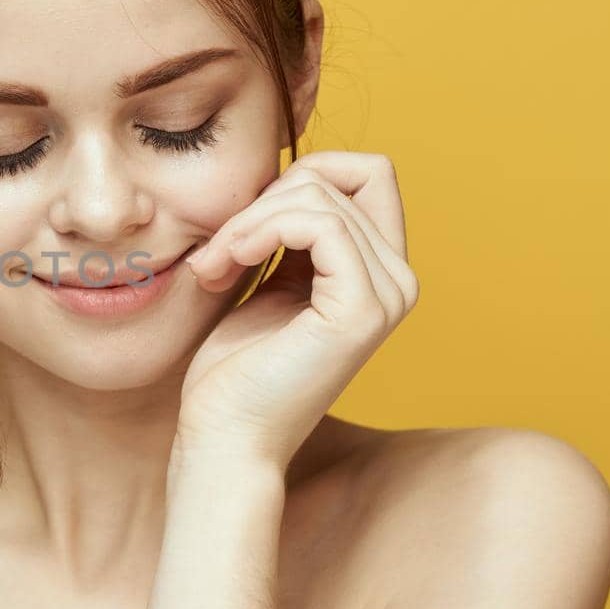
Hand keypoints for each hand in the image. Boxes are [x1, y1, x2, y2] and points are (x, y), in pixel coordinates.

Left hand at [174, 151, 417, 469]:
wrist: (224, 437)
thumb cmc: (234, 370)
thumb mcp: (265, 279)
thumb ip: (288, 233)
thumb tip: (289, 173)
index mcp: (379, 270)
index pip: (366, 171)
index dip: (298, 177)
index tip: (242, 225)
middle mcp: (397, 280)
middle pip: (339, 175)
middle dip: (261, 201)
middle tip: (215, 251)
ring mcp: (388, 295)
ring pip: (319, 196)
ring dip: (247, 221)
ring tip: (211, 266)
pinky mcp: (362, 310)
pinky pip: (319, 224)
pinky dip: (260, 230)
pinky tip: (228, 263)